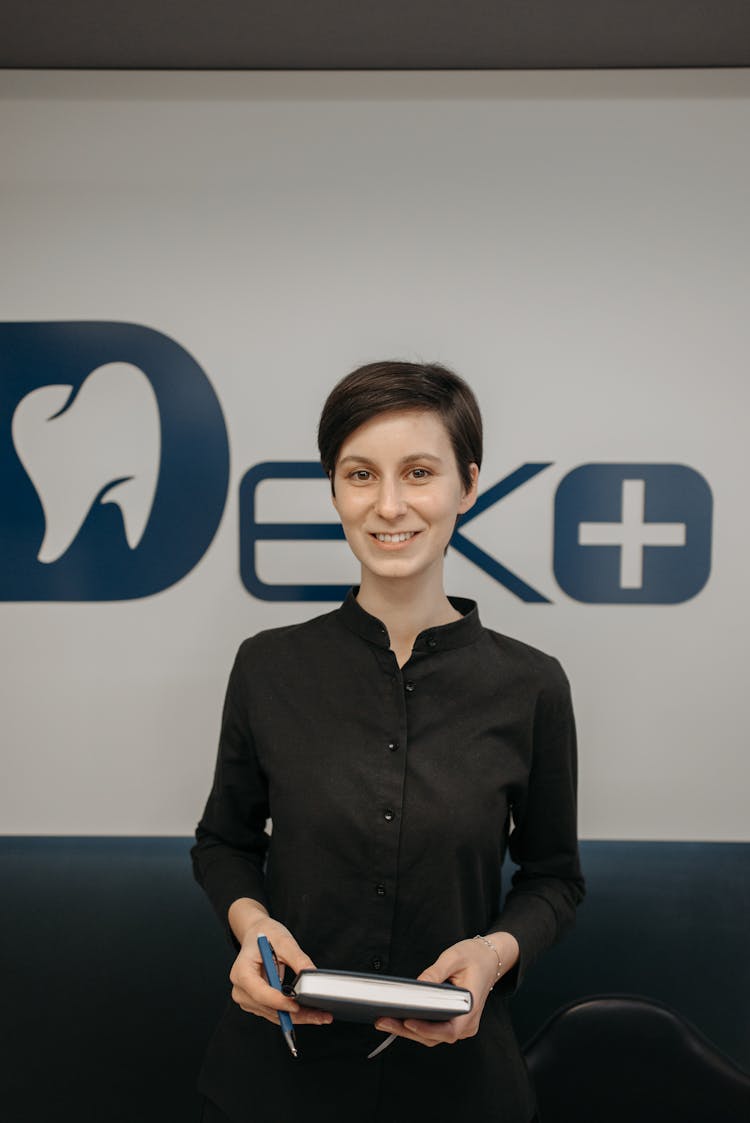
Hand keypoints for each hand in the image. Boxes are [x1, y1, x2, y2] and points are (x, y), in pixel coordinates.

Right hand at [227, 901, 332, 1026]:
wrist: (256, 934)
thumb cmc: (266, 935)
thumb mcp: (284, 941)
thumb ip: (298, 959)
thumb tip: (312, 975)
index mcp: (242, 972)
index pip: (260, 993)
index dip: (279, 1001)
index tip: (297, 1005)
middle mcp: (241, 989)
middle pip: (270, 1008)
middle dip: (296, 1014)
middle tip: (320, 1016)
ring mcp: (247, 998)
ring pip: (275, 1015)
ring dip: (298, 1017)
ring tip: (321, 1016)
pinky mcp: (256, 1003)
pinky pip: (275, 1013)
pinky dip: (292, 1014)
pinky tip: (310, 1013)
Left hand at [374, 932, 518, 1047]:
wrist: (490, 959)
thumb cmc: (475, 957)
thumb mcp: (454, 957)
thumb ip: (435, 973)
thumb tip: (417, 986)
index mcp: (471, 1009)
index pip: (448, 1030)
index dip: (426, 1030)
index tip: (407, 1022)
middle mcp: (467, 1024)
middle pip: (435, 1037)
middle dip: (407, 1031)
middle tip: (383, 1021)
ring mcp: (461, 1026)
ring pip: (432, 1036)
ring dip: (408, 1031)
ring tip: (385, 1021)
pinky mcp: (454, 1023)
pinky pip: (434, 1030)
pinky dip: (416, 1027)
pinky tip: (398, 1019)